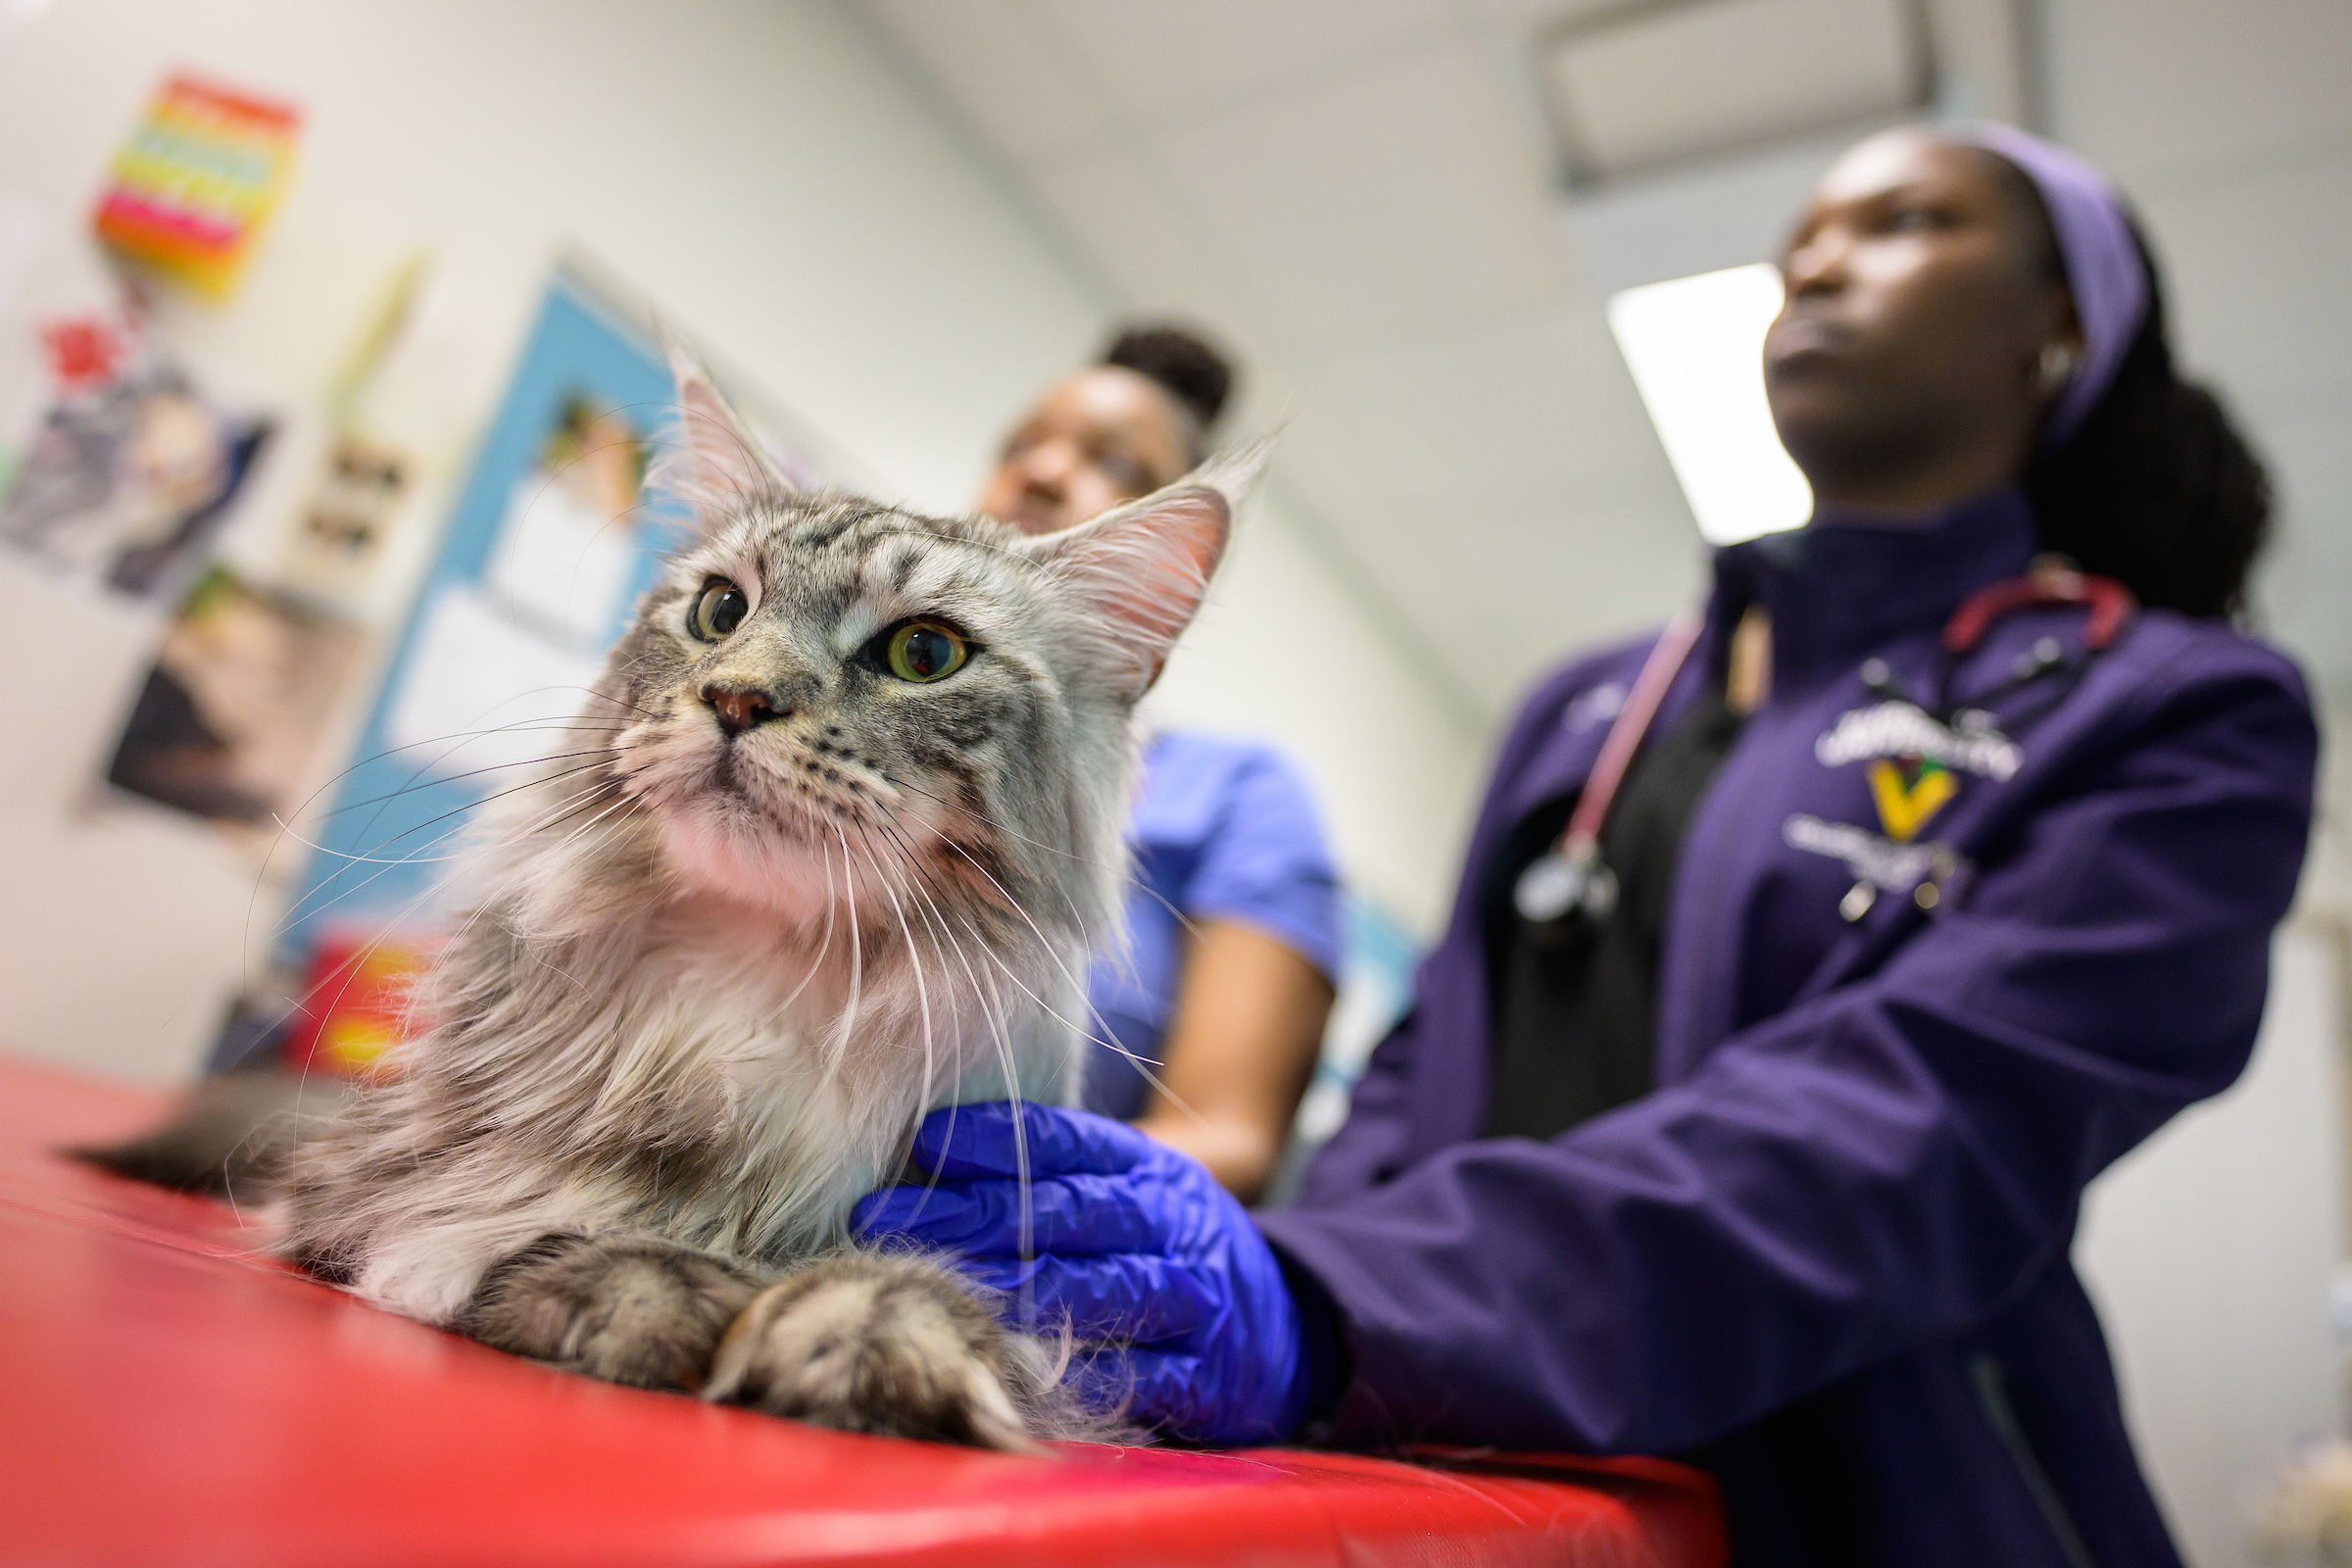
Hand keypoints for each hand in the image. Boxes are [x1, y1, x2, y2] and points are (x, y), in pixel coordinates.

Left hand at [852, 1101, 1309, 1445]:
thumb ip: (1049, 1179)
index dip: (995, 1137)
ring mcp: (1194, 1299)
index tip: (924, 1140)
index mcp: (1147, 1171)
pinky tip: (1012, 1370)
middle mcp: (1172, 1224)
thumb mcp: (1128, 1194)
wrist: (1287, 1327)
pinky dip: (1078, 1374)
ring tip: (934, 1291)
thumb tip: (925, 1159)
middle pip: (1067, 1211)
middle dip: (971, 1213)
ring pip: (1100, 1288)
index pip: (1066, 1141)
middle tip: (883, 1216)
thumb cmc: (1166, 1254)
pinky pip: (1140, 1376)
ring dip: (1012, 1290)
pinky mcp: (1210, 1377)